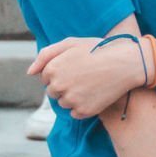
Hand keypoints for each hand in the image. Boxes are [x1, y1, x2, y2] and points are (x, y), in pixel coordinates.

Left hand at [28, 36, 145, 118]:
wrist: (125, 63)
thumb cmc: (97, 49)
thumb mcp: (70, 43)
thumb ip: (46, 55)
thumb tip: (30, 73)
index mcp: (52, 69)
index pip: (46, 77)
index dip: (61, 71)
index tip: (75, 67)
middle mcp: (58, 86)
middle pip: (53, 92)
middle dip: (64, 85)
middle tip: (84, 76)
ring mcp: (71, 100)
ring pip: (64, 103)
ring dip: (73, 97)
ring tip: (91, 84)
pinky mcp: (83, 111)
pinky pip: (75, 113)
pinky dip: (83, 106)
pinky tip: (94, 94)